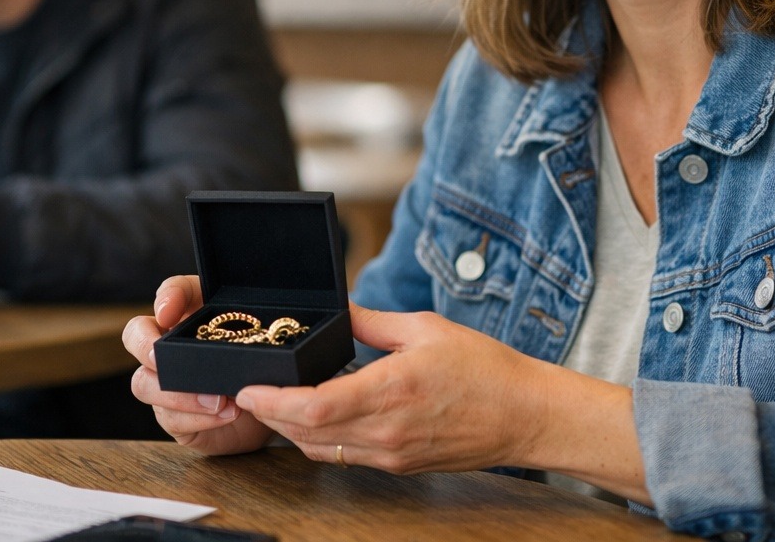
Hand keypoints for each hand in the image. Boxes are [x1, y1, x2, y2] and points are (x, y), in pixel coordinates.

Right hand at [124, 274, 274, 455]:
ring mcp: (165, 383)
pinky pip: (170, 418)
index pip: (172, 291)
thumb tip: (260, 330)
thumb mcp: (263, 336)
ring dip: (177, 393)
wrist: (269, 407)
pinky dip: (198, 418)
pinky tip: (226, 414)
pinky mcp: (174, 417)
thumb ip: (256, 325)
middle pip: (135, 334)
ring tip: (217, 400)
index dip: (167, 296)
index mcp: (194, 314)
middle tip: (160, 359)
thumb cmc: (262, 362)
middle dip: (144, 345)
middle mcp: (170, 345)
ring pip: (143, 383)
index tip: (169, 312)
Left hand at [233, 303, 646, 500]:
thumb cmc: (486, 368)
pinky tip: (311, 420)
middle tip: (248, 392)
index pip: (315, 407)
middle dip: (269, 415)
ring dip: (290, 431)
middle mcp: (388, 430)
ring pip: (322, 451)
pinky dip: (319, 441)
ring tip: (271, 404)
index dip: (273, 401)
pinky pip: (346, 457)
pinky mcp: (400, 465)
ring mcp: (393, 453)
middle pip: (307, 434)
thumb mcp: (426, 328)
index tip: (248, 387)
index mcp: (392, 390)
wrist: (526, 415)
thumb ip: (372, 321)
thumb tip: (338, 308)